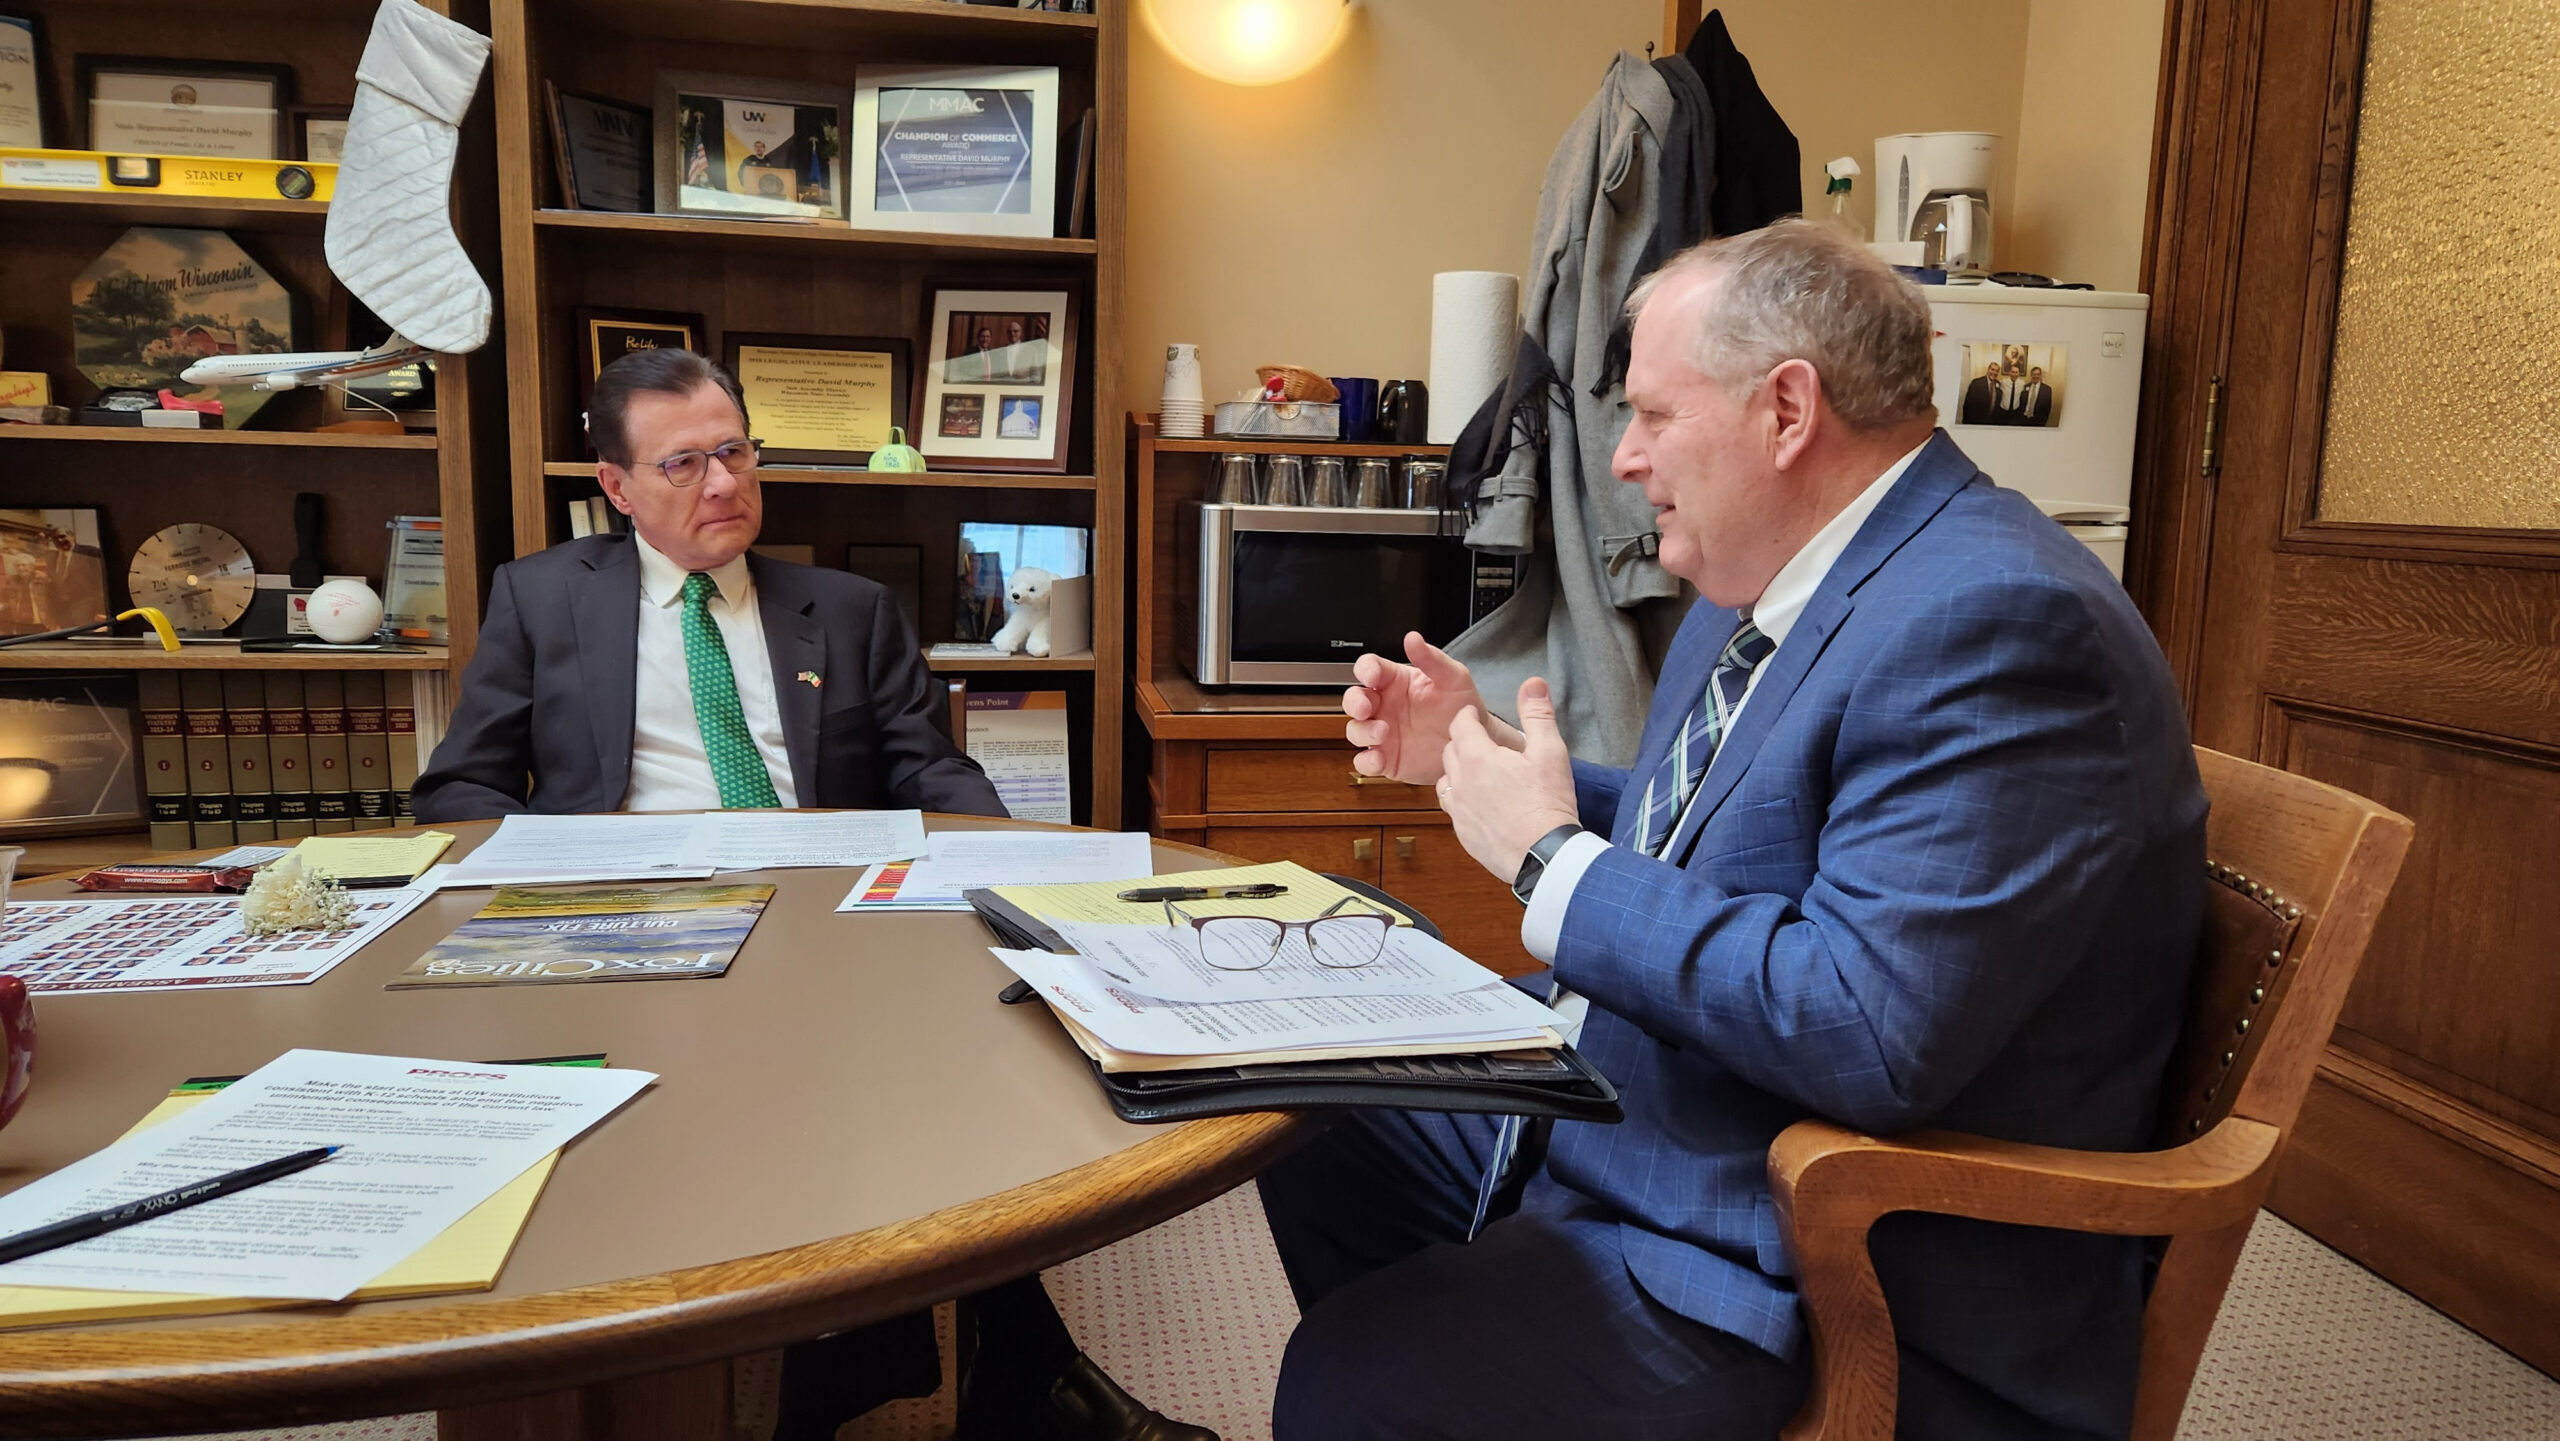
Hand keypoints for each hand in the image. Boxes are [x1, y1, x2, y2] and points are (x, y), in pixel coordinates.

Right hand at [1344, 632, 1515, 783]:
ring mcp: (1383, 734)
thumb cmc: (1462, 706)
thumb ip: (1432, 659)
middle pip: (1353, 699)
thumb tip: (1413, 639)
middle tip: (1365, 708)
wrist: (1473, 742)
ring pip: (1356, 730)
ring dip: (1362, 731)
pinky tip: (1378, 759)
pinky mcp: (1387, 759)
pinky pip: (1365, 761)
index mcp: (1395, 681)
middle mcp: (1385, 706)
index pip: (1370, 668)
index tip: (1371, 675)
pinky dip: (1366, 762)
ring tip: (1383, 733)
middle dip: (1354, 702)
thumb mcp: (1454, 678)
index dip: (1365, 669)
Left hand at [1437, 678, 1578, 879]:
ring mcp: (1459, 811)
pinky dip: (1462, 802)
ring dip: (1458, 773)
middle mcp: (1461, 783)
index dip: (1468, 716)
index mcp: (1478, 757)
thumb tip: (1533, 683)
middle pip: (1449, 752)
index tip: (1476, 716)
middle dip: (1462, 742)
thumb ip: (1538, 714)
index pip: (1460, 725)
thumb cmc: (1547, 803)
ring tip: (1480, 774)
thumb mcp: (1550, 752)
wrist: (1544, 856)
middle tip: (1482, 743)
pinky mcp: (1464, 835)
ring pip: (1446, 782)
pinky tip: (1482, 805)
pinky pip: (1454, 810)